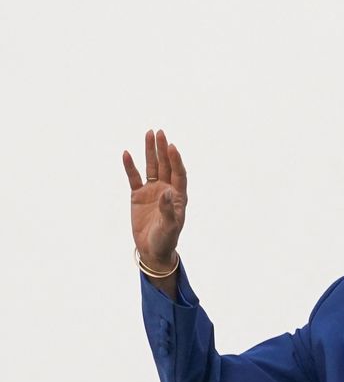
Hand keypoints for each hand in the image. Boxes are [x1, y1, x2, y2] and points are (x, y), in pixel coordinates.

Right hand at [122, 130, 187, 269]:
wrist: (152, 249)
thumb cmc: (166, 238)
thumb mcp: (170, 226)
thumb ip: (168, 209)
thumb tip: (167, 193)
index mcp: (178, 195)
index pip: (178, 172)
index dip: (175, 160)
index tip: (171, 146)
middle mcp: (166, 189)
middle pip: (165, 165)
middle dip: (162, 149)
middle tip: (159, 132)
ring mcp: (152, 191)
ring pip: (151, 167)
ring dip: (150, 151)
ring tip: (148, 134)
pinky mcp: (138, 196)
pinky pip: (134, 178)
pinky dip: (130, 167)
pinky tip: (126, 154)